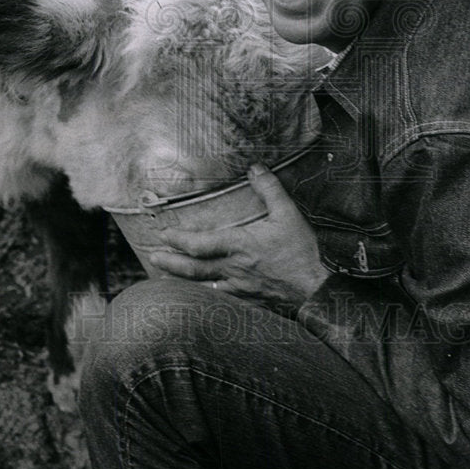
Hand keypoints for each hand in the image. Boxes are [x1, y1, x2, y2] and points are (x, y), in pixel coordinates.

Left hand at [147, 162, 327, 311]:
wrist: (317, 288)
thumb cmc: (302, 251)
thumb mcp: (288, 213)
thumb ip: (269, 188)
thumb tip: (254, 167)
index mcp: (240, 245)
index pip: (199, 244)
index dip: (178, 239)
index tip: (164, 234)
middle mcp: (233, 269)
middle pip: (193, 269)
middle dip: (170, 262)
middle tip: (152, 256)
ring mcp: (239, 288)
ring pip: (203, 287)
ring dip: (183, 280)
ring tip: (167, 275)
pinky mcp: (249, 301)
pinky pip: (220, 299)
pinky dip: (205, 296)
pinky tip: (201, 294)